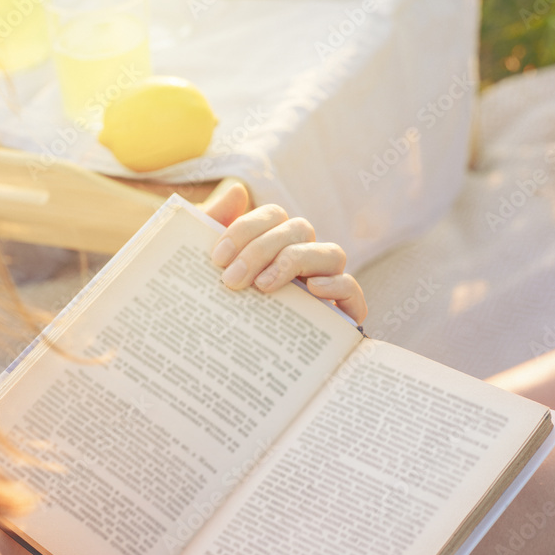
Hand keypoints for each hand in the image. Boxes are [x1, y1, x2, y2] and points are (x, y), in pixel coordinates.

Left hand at [204, 184, 366, 323]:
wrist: (220, 363)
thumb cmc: (212, 305)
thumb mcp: (203, 268)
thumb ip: (212, 224)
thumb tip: (237, 191)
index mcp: (274, 242)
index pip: (273, 215)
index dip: (245, 229)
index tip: (217, 258)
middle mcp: (302, 256)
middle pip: (300, 229)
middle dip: (262, 249)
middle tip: (232, 280)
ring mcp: (323, 282)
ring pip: (330, 253)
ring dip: (295, 262)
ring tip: (264, 286)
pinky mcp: (339, 312)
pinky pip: (351, 288)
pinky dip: (337, 285)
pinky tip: (312, 290)